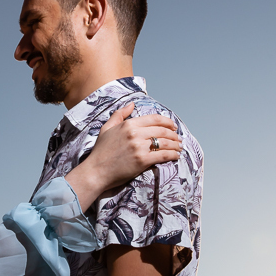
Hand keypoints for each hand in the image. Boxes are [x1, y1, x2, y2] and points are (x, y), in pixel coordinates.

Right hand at [65, 104, 180, 209]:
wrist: (95, 171)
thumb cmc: (100, 151)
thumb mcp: (107, 128)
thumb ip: (119, 114)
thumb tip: (132, 104)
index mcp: (128, 124)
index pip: (154, 119)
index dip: (167, 122)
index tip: (173, 126)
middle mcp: (135, 133)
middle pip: (162, 130)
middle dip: (174, 134)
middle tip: (178, 139)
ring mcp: (139, 147)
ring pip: (165, 142)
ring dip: (176, 145)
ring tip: (179, 147)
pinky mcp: (142, 160)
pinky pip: (163, 155)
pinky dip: (173, 155)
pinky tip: (176, 156)